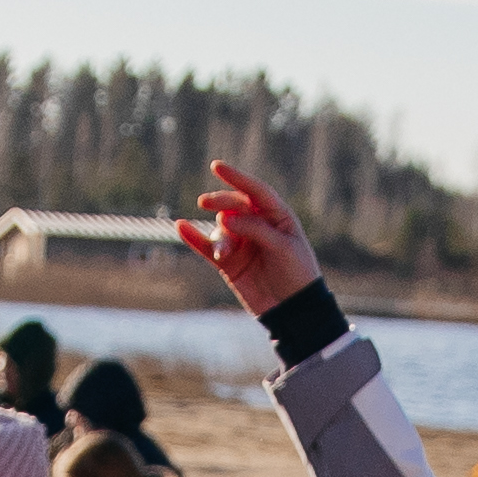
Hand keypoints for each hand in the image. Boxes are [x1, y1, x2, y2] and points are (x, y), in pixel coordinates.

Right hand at [170, 159, 319, 316]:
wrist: (294, 310)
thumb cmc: (297, 273)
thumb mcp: (283, 247)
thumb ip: (256, 229)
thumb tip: (223, 218)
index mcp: (277, 215)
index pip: (255, 190)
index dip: (236, 177)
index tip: (216, 167)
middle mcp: (257, 225)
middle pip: (234, 206)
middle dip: (220, 202)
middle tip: (206, 203)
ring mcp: (242, 243)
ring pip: (221, 229)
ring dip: (220, 238)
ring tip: (224, 253)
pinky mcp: (229, 263)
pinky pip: (207, 247)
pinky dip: (193, 238)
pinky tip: (180, 226)